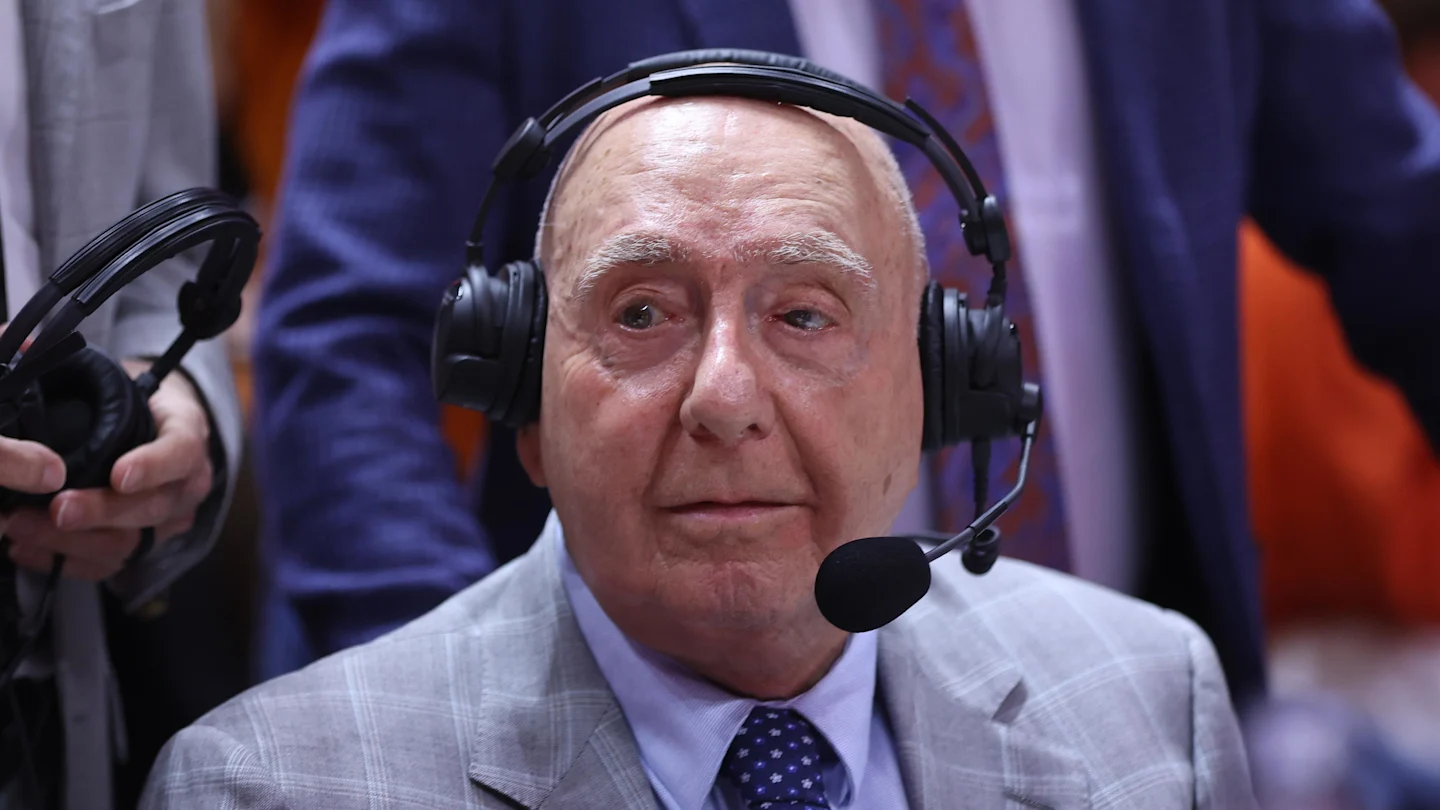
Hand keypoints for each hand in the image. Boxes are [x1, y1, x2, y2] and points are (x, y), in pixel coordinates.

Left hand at [3, 356, 213, 580]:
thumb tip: (23, 342)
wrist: (157, 428)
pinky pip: (109, 565)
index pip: (181, 451)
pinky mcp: (143, 544)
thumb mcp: (122, 376)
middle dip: (102, 511)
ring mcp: (167, 519)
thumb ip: (79, 366)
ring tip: (22, 527)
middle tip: (57, 509)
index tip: (119, 474)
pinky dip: (65, 560)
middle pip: (153, 507)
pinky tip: (28, 549)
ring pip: (129, 543)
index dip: (153, 465)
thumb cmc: (134, 401)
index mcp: (187, 432)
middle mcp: (187, 483)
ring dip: (72, 540)